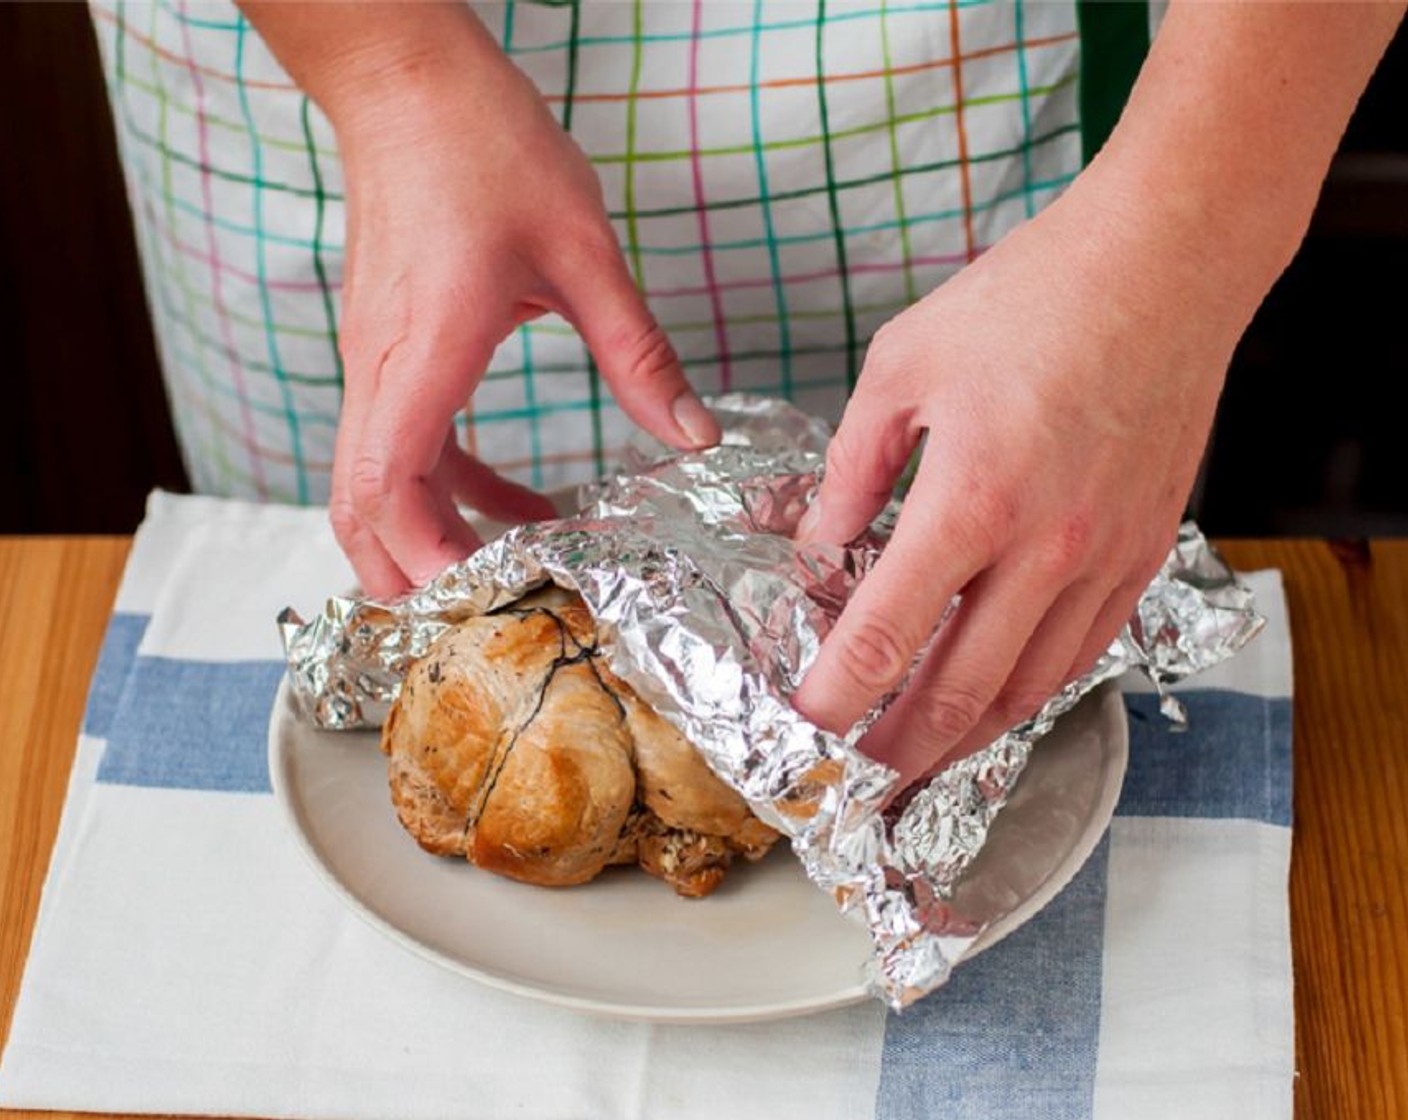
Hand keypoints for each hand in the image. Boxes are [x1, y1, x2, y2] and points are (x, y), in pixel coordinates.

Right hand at [314, 13, 717, 595]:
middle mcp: (382, 368)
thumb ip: (637, 351)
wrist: (408, 81)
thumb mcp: (583, 252)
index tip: (478, 600)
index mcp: (424, 351)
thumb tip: (691, 435)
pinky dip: (450, 490)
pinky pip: (402, 444)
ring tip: (512, 575)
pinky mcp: (387, 349)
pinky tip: (520, 501)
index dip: (419, 557)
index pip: (385, 485)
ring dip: (431, 538)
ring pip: (373, 483)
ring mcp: (376, 361)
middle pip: (358, 506)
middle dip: (407, 574)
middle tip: (484, 621)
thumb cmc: (485, 146)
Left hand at [793, 170, 1250, 786]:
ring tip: (921, 758)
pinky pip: (1084, 651)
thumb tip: (821, 540)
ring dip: (968, 736)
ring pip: (1029, 687)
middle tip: (856, 778)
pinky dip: (1033, 690)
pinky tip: (999, 699)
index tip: (805, 729)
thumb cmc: (1031, 299)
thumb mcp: (901, 364)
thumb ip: (852, 465)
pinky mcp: (1144, 552)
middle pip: (960, 689)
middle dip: (898, 748)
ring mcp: (1105, 559)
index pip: (886, 634)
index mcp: (970, 500)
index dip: (836, 697)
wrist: (1166, 266)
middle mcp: (1045, 549)